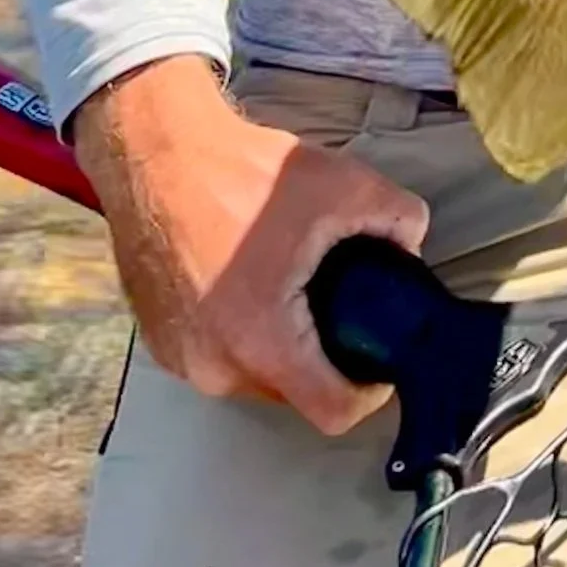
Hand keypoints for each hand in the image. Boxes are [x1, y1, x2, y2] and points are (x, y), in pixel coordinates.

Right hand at [69, 56, 430, 435]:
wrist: (155, 154)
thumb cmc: (241, 172)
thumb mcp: (344, 184)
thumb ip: (399, 219)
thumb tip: (410, 247)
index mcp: (261, 342)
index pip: (332, 413)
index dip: (368, 389)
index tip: (376, 354)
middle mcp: (214, 367)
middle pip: (294, 392)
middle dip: (322, 355)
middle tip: (337, 301)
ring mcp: (179, 360)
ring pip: (254, 376)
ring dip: (279, 345)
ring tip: (291, 288)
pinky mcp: (158, 343)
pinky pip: (218, 357)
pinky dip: (240, 333)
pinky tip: (249, 284)